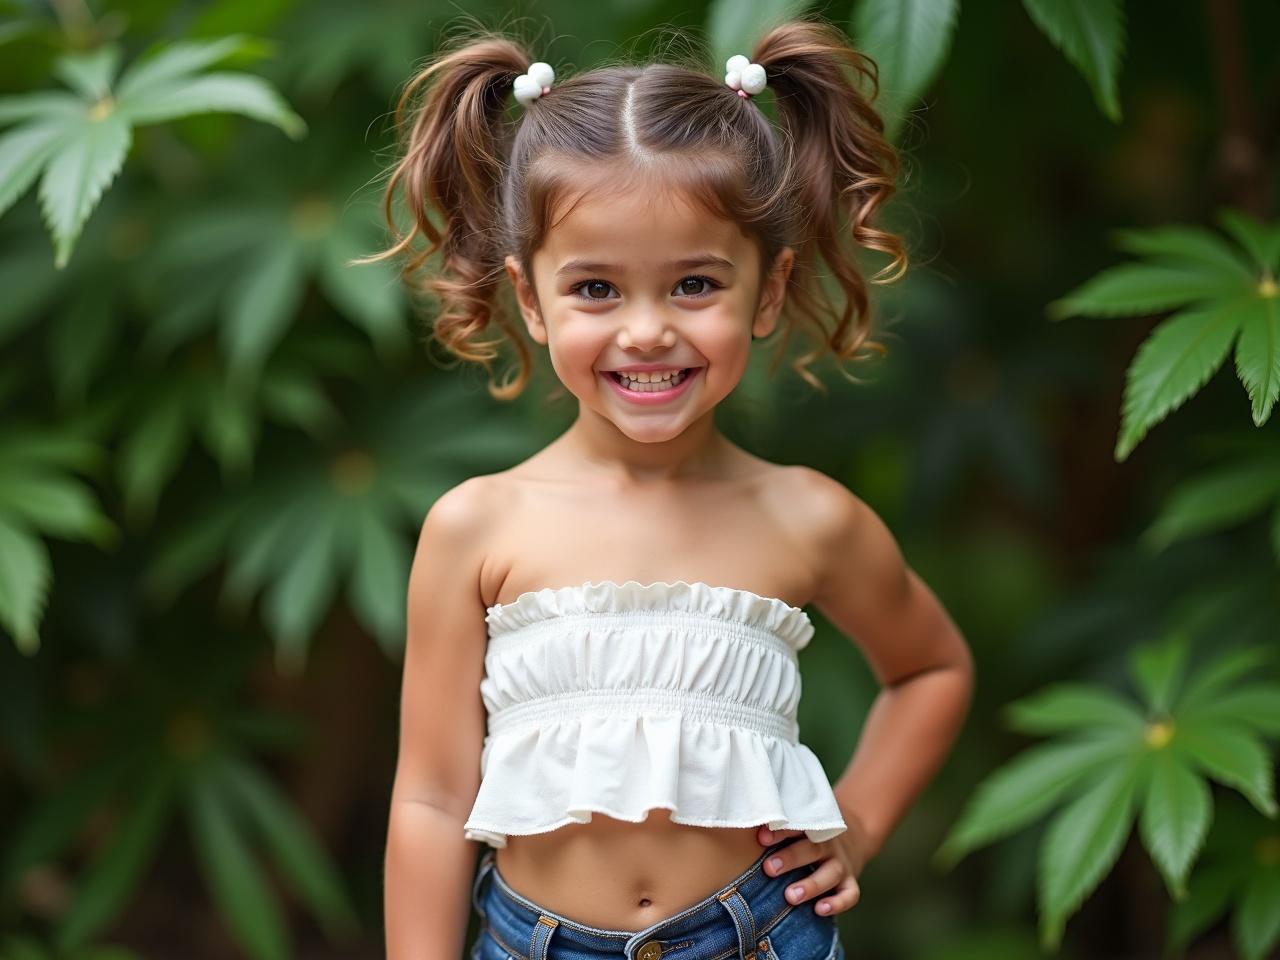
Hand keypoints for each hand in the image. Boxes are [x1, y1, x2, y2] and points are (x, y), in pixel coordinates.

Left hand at [756, 813, 875, 916]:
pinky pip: (850, 894)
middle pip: (812, 849)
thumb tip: (739, 826)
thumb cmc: (809, 833)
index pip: (797, 825)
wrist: (852, 834)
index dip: (780, 832)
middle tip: (769, 868)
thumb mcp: (798, 824)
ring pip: (832, 873)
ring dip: (811, 885)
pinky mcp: (850, 881)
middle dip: (791, 858)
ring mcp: (841, 863)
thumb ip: (776, 829)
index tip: (761, 838)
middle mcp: (828, 844)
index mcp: (812, 826)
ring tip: (790, 896)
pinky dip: (838, 903)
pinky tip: (820, 910)